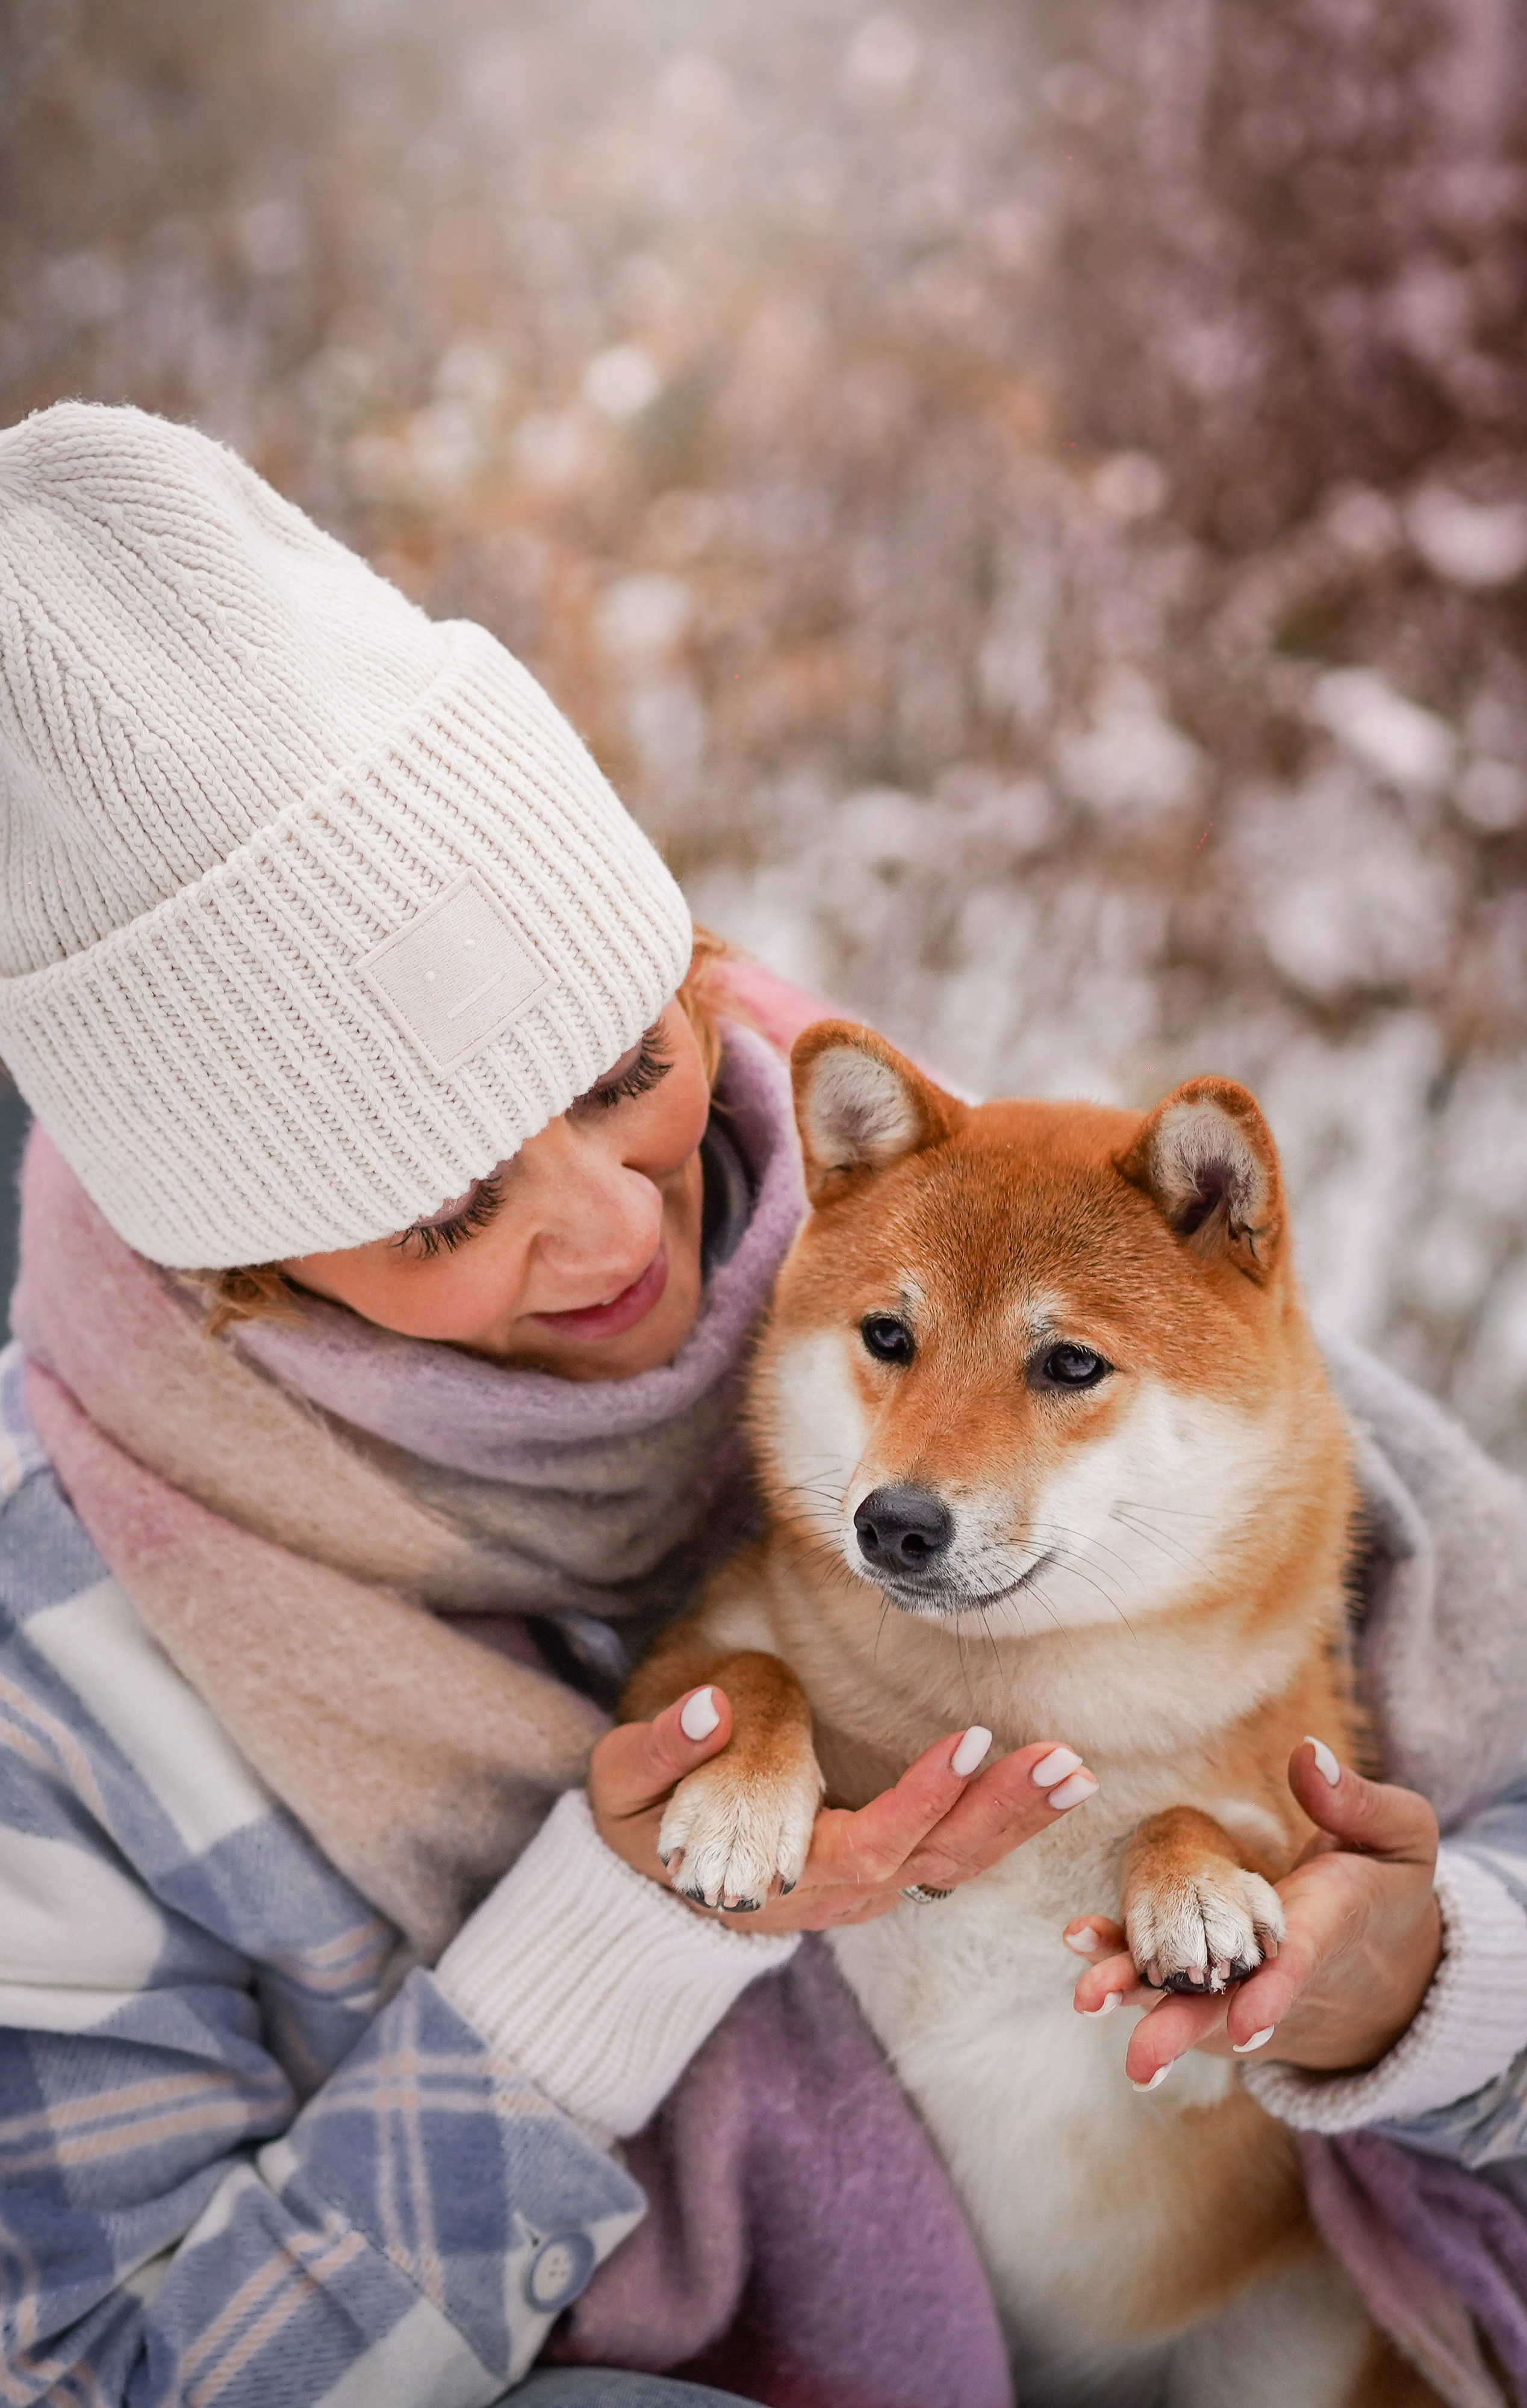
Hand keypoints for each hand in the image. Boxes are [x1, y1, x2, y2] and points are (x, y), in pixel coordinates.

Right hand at [590, 1690, 1098, 1934]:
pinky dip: (1001, 1821)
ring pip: (951, 1865)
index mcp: (776, 1878)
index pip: (865, 1848)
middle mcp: (834, 1895)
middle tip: (1061, 1762)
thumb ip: (666, 1748)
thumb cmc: (641, 1808)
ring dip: (1015, 1819)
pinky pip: (951, 1853)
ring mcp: (864, 1887)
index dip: (919, 1800)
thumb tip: (708, 1711)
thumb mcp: (628, 1778)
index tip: (967, 1746)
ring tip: (1072, 1768)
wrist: (646, 1861)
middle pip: (932, 1865)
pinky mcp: (881, 1868)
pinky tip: (1048, 1781)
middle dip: (998, 1814)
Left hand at [1069, 1742, 1442, 2088]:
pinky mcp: (1215, 1984)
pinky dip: (1124, 1967)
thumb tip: (1310, 1756)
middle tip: (1138, 2061)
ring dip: (1136, 2001)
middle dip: (1179, 2029)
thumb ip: (1359, 1803)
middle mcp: (1276, 1973)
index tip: (1244, 2026)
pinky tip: (1082, 1944)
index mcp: (1328, 1931)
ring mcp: (1241, 1986)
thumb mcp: (1399, 1837)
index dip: (1271, 1997)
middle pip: (1225, 2008)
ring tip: (1086, 1997)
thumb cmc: (1386, 1885)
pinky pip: (1167, 1981)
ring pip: (1187, 2001)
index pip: (1297, 1968)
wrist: (1388, 1969)